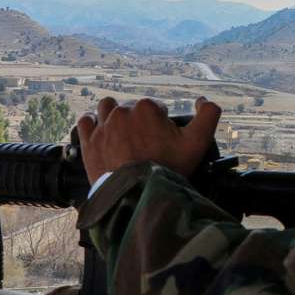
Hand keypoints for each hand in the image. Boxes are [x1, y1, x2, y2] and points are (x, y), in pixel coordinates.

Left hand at [77, 96, 220, 183]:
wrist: (137, 194)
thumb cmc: (168, 168)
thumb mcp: (198, 143)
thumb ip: (209, 115)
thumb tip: (202, 100)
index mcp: (147, 107)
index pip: (155, 108)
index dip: (161, 123)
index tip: (162, 141)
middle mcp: (122, 111)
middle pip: (132, 109)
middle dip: (139, 122)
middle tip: (145, 144)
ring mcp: (103, 125)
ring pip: (106, 108)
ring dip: (114, 116)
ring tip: (122, 134)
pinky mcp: (88, 141)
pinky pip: (85, 121)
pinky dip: (92, 124)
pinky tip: (101, 133)